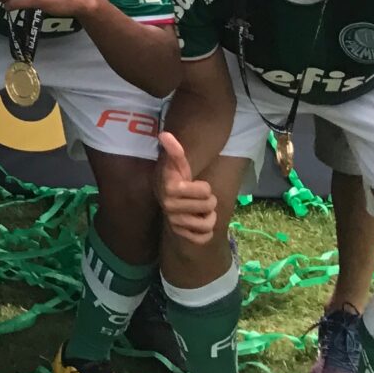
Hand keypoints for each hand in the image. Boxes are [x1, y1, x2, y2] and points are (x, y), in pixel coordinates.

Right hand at [157, 130, 219, 246]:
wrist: (167, 199)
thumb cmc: (176, 180)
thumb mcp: (178, 165)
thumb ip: (174, 151)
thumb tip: (164, 133)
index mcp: (170, 188)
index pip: (205, 190)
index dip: (205, 187)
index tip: (194, 185)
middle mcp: (169, 206)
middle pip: (208, 206)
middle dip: (209, 202)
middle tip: (200, 200)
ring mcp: (175, 222)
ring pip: (207, 224)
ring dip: (209, 217)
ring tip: (202, 212)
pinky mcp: (181, 234)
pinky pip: (201, 239)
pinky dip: (206, 234)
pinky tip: (201, 226)